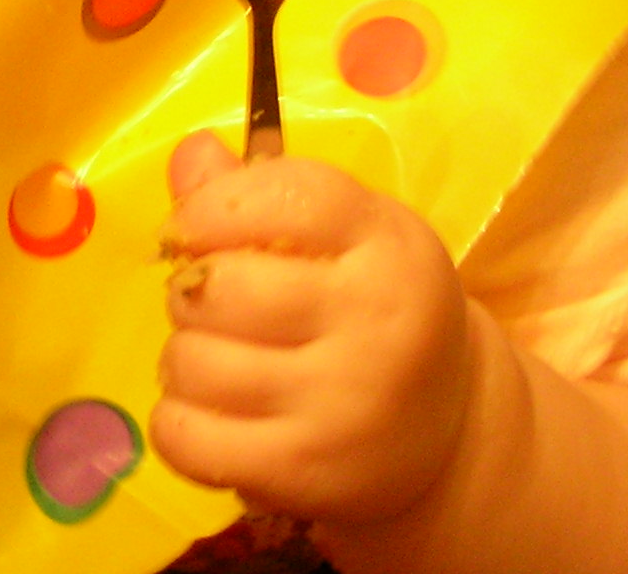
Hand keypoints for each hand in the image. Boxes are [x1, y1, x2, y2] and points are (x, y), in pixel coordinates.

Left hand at [152, 130, 473, 528]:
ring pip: (192, 363)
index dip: (212, 206)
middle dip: (192, 291)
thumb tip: (190, 154)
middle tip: (215, 306)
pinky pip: (186, 438)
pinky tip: (212, 415)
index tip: (196, 228)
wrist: (448, 438)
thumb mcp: (345, 237)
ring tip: (220, 361)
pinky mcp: (306, 473)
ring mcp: (342, 406)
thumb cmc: (374, 312)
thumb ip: (258, 190)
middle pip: (218, 287)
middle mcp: (375, 324)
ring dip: (184, 359)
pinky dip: (178, 424)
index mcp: (389, 246)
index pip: (283, 196)